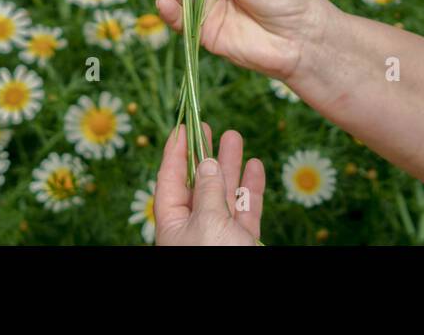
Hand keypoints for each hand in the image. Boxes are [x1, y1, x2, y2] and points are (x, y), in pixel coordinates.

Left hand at [154, 121, 264, 245]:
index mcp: (173, 224)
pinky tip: (255, 166)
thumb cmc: (215, 256)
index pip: (169, 181)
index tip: (182, 128)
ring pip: (224, 193)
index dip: (175, 153)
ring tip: (234, 137)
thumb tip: (207, 164)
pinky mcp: (241, 239)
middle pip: (198, 183)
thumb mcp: (207, 221)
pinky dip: (251, 188)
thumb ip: (208, 191)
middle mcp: (194, 227)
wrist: (238, 295)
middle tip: (206, 127)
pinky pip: (246, 208)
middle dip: (204, 154)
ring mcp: (219, 233)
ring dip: (230, 164)